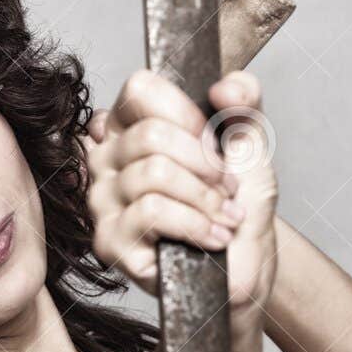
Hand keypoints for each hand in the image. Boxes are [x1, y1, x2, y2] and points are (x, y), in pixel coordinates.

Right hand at [82, 68, 278, 311]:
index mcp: (131, 128)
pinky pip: (150, 213)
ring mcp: (103, 202)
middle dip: (204, 163)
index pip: (139, 90)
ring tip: (224, 215)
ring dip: (205, 198)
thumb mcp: (249, 143)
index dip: (185, 114)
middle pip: (149, 135)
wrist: (246, 265)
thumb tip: (225, 86)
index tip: (213, 141)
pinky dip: (195, 224)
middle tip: (225, 186)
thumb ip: (245, 101)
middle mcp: (107, 160)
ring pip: (153, 174)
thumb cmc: (237, 205)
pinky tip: (213, 237)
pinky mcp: (110, 242)